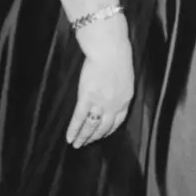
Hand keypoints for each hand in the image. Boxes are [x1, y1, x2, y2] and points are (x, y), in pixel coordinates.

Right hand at [66, 16, 133, 147]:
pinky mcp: (86, 97)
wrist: (109, 50)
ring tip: (77, 145)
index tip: (102, 135)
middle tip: (87, 144)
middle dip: (95, 137)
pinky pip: (79, 118)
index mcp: (126, 99)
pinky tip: (69, 138)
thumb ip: (120, 88)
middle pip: (104, 127)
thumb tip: (114, 93)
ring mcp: (100, 102)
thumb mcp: (125, 76)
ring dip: (83, 137)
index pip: (117, 121)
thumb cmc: (118, 56)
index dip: (108, 130)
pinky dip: (73, 130)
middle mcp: (114, 105)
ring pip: (91, 126)